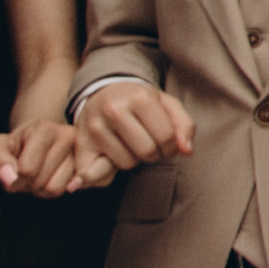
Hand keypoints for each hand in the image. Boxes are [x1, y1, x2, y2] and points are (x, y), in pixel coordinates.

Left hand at [0, 120, 103, 199]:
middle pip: (42, 182)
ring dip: (42, 190)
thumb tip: (10, 178)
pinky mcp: (93, 163)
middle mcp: (69, 136)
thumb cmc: (16, 145)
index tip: (13, 172)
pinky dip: (56, 190)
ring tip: (39, 175)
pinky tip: (52, 178)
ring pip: (57, 189)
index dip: (14, 180)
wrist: (38, 139)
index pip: (27, 170)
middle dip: (29, 185)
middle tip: (27, 174)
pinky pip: (71, 189)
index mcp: (45, 129)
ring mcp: (83, 151)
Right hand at [72, 83, 192, 173]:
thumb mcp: (167, 104)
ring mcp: (94, 127)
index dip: (171, 147)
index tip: (166, 144)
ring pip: (126, 163)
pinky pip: (99, 175)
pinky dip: (108, 174)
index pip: (166, 138)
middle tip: (149, 145)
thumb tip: (187, 151)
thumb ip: (184, 125)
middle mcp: (114, 110)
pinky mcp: (80, 144)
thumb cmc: (139, 101)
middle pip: (147, 152)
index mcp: (140, 98)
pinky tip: (112, 158)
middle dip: (154, 154)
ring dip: (133, 160)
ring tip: (130, 146)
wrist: (103, 92)